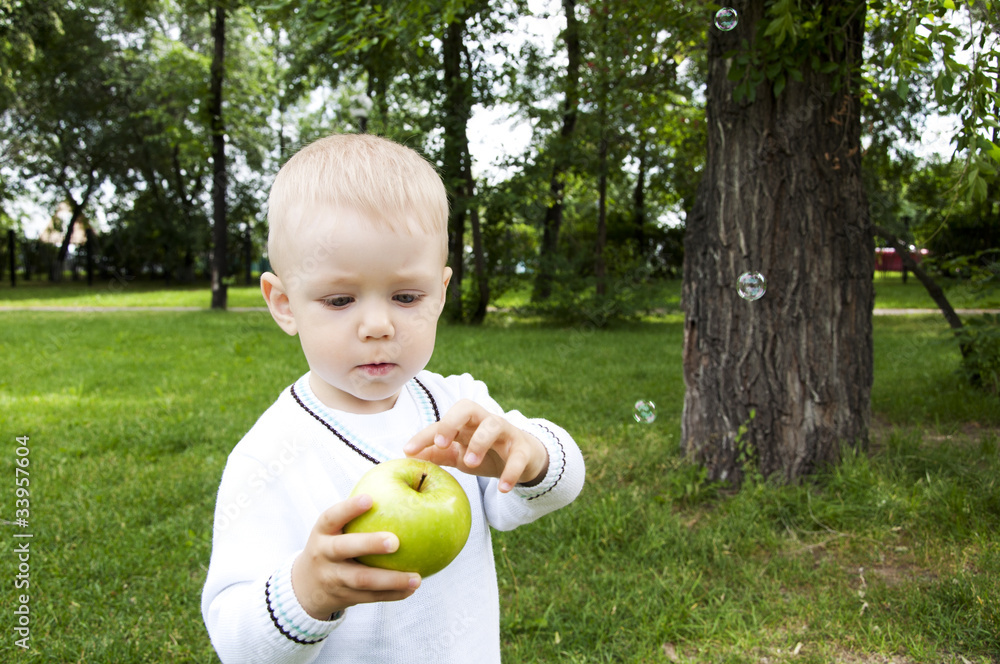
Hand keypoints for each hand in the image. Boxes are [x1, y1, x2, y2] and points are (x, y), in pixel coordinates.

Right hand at [291, 494, 420, 619]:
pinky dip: (392, 594)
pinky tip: (411, 589)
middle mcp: (324, 554)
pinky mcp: (344, 597)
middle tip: (396, 541)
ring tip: (416, 578)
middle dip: (369, 544)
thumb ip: (356, 515)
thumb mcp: (333, 529)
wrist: (305, 586)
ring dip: (391, 580)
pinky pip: (371, 597)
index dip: (349, 508)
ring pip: (362, 580)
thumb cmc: (332, 545)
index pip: (332, 517)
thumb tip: (401, 487)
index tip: (369, 498)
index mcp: (322, 532)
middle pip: (344, 549)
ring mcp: (333, 578)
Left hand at [403, 399, 548, 492]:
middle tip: (442, 443)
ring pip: (493, 425)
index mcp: (465, 422)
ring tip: (471, 463)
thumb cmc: (486, 453)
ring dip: (480, 442)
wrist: (524, 459)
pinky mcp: (523, 449)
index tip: (409, 450)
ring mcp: (505, 432)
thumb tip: (407, 457)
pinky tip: (503, 487)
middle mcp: (484, 421)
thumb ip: (437, 454)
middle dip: (452, 422)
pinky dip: (511, 471)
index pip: (442, 422)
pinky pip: (518, 456)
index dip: (425, 435)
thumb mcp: (459, 454)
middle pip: (468, 407)